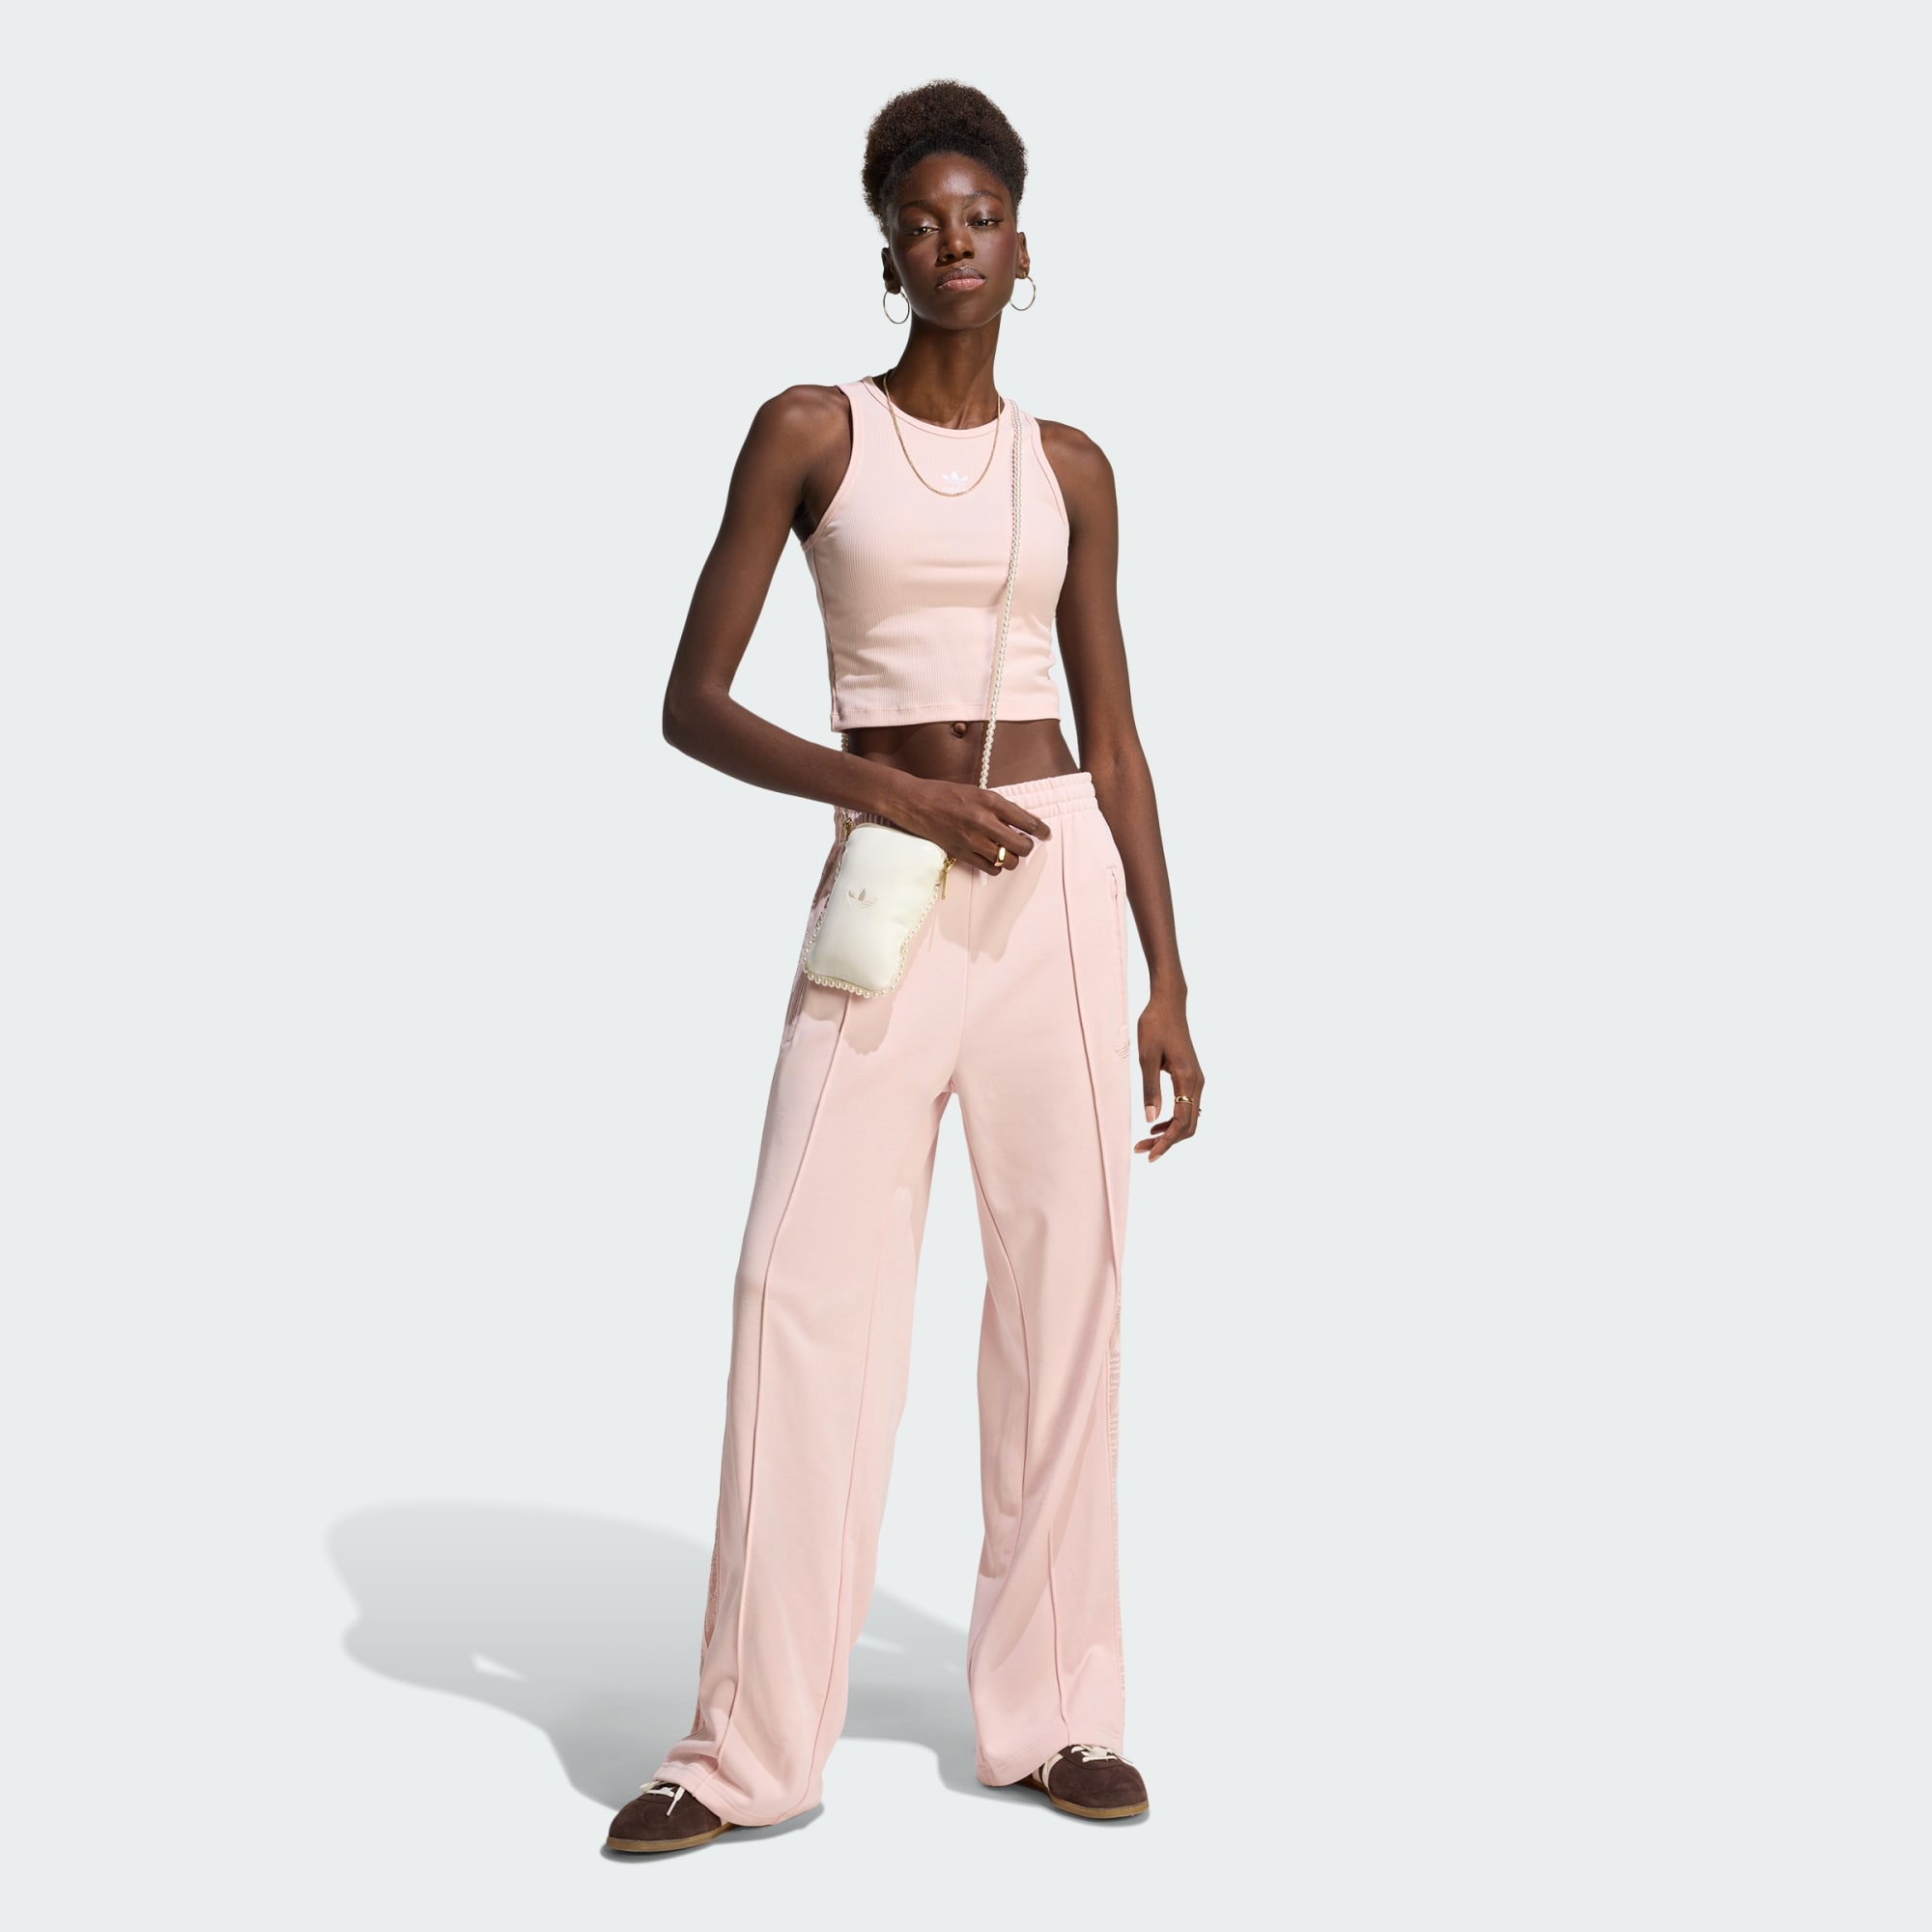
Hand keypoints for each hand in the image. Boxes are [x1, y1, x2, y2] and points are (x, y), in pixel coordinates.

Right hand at [893, 778, 1052, 877]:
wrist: (916, 802)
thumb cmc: (946, 794)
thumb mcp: (977, 791)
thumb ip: (999, 806)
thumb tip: (1022, 822)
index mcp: (990, 801)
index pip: (1027, 821)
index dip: (1042, 830)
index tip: (1046, 834)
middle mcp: (984, 821)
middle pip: (1021, 845)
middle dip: (1027, 847)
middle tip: (1024, 844)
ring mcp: (972, 839)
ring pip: (1008, 860)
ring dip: (1012, 858)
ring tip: (1007, 851)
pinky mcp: (961, 853)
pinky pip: (990, 869)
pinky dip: (996, 867)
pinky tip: (993, 859)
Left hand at [1133, 993, 1202, 1161]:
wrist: (1168, 1004)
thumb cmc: (1155, 1026)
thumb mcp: (1146, 1057)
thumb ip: (1150, 1088)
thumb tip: (1150, 1119)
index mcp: (1188, 1079)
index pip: (1181, 1122)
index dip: (1166, 1142)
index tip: (1149, 1154)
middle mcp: (1197, 1083)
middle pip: (1189, 1126)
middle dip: (1167, 1142)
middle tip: (1142, 1149)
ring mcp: (1196, 1081)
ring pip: (1190, 1118)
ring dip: (1170, 1133)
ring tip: (1146, 1140)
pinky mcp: (1191, 1078)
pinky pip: (1188, 1107)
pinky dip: (1175, 1121)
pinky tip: (1157, 1124)